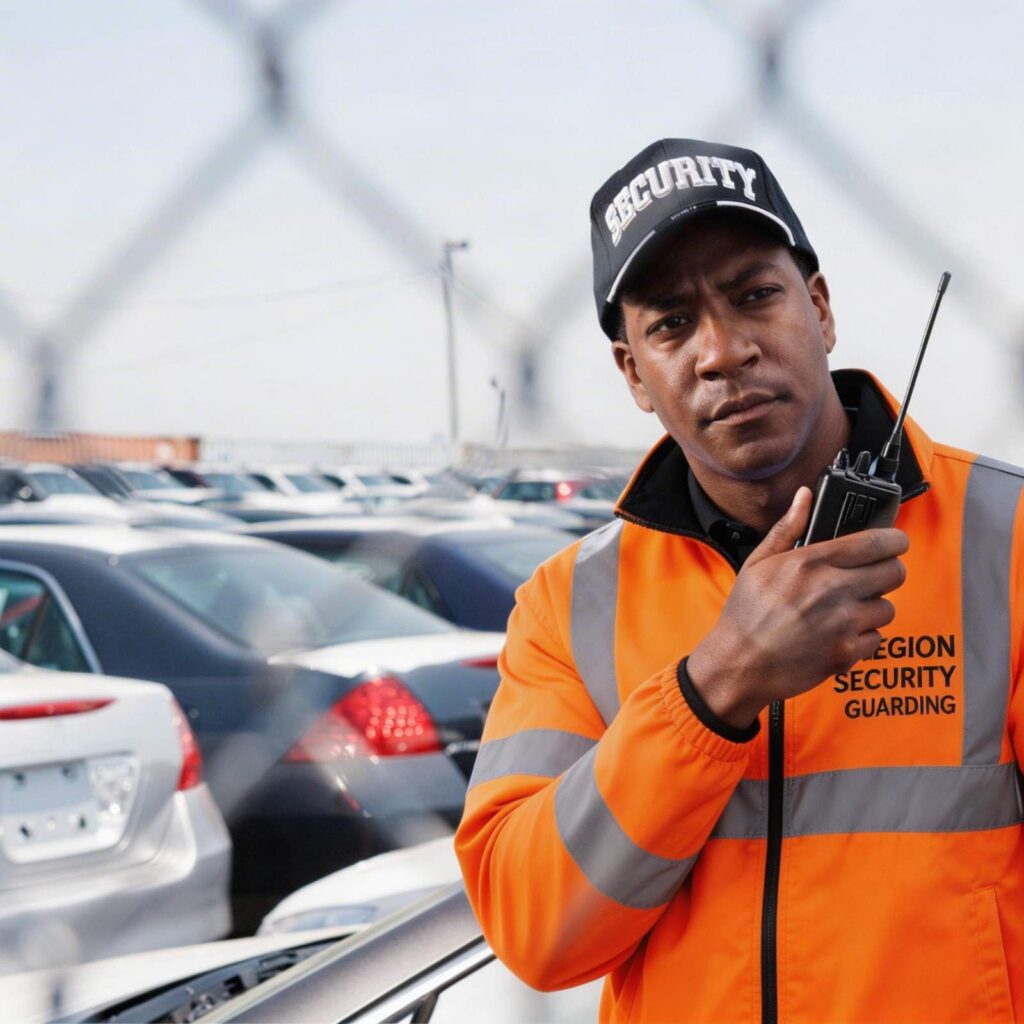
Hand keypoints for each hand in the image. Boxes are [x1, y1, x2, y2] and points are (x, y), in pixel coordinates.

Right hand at [687, 486, 908, 728]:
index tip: (893, 541)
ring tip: (846, 608)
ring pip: (887, 607)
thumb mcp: (758, 563)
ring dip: (872, 606)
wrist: (739, 664)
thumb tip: (805, 496)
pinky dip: (863, 636)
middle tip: (871, 575)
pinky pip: (876, 638)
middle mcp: (833, 590)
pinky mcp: (847, 653)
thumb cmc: (746, 614)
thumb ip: (787, 529)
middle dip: (887, 570)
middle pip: (894, 572)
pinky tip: (839, 633)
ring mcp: (843, 624)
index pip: (876, 542)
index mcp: (811, 563)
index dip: (893, 540)